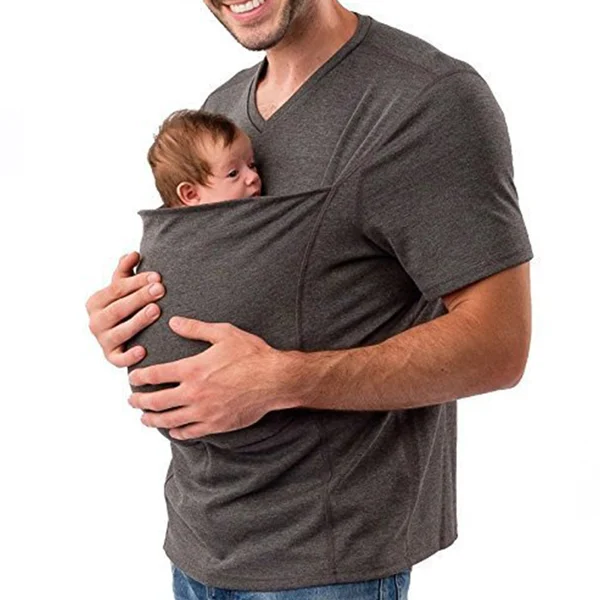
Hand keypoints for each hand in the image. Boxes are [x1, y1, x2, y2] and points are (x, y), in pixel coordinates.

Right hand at [85, 252, 164, 366]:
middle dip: (140, 298)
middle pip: (118, 309)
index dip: (136, 282)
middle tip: (160, 289)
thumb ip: (126, 270)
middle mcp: (95, 322)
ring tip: (156, 310)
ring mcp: (103, 341)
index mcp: (96, 302)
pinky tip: (143, 350)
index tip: (157, 276)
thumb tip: (133, 254)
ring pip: (119, 332)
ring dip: (138, 321)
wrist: (128, 335)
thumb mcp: (124, 288)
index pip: (116, 289)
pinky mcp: (112, 358)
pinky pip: (119, 360)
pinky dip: (129, 357)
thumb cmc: (128, 306)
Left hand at [127, 317, 298, 439]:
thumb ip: (195, 328)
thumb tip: (173, 322)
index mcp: (192, 369)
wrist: (275, 379)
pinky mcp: (216, 424)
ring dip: (152, 420)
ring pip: (169, 421)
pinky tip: (172, 430)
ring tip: (144, 418)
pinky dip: (176, 432)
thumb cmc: (252, 354)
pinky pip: (189, 432)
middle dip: (139, 401)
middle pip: (156, 401)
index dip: (139, 377)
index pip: (155, 375)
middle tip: (132, 399)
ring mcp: (204, 412)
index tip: (133, 378)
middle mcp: (194, 393)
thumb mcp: (223, 334)